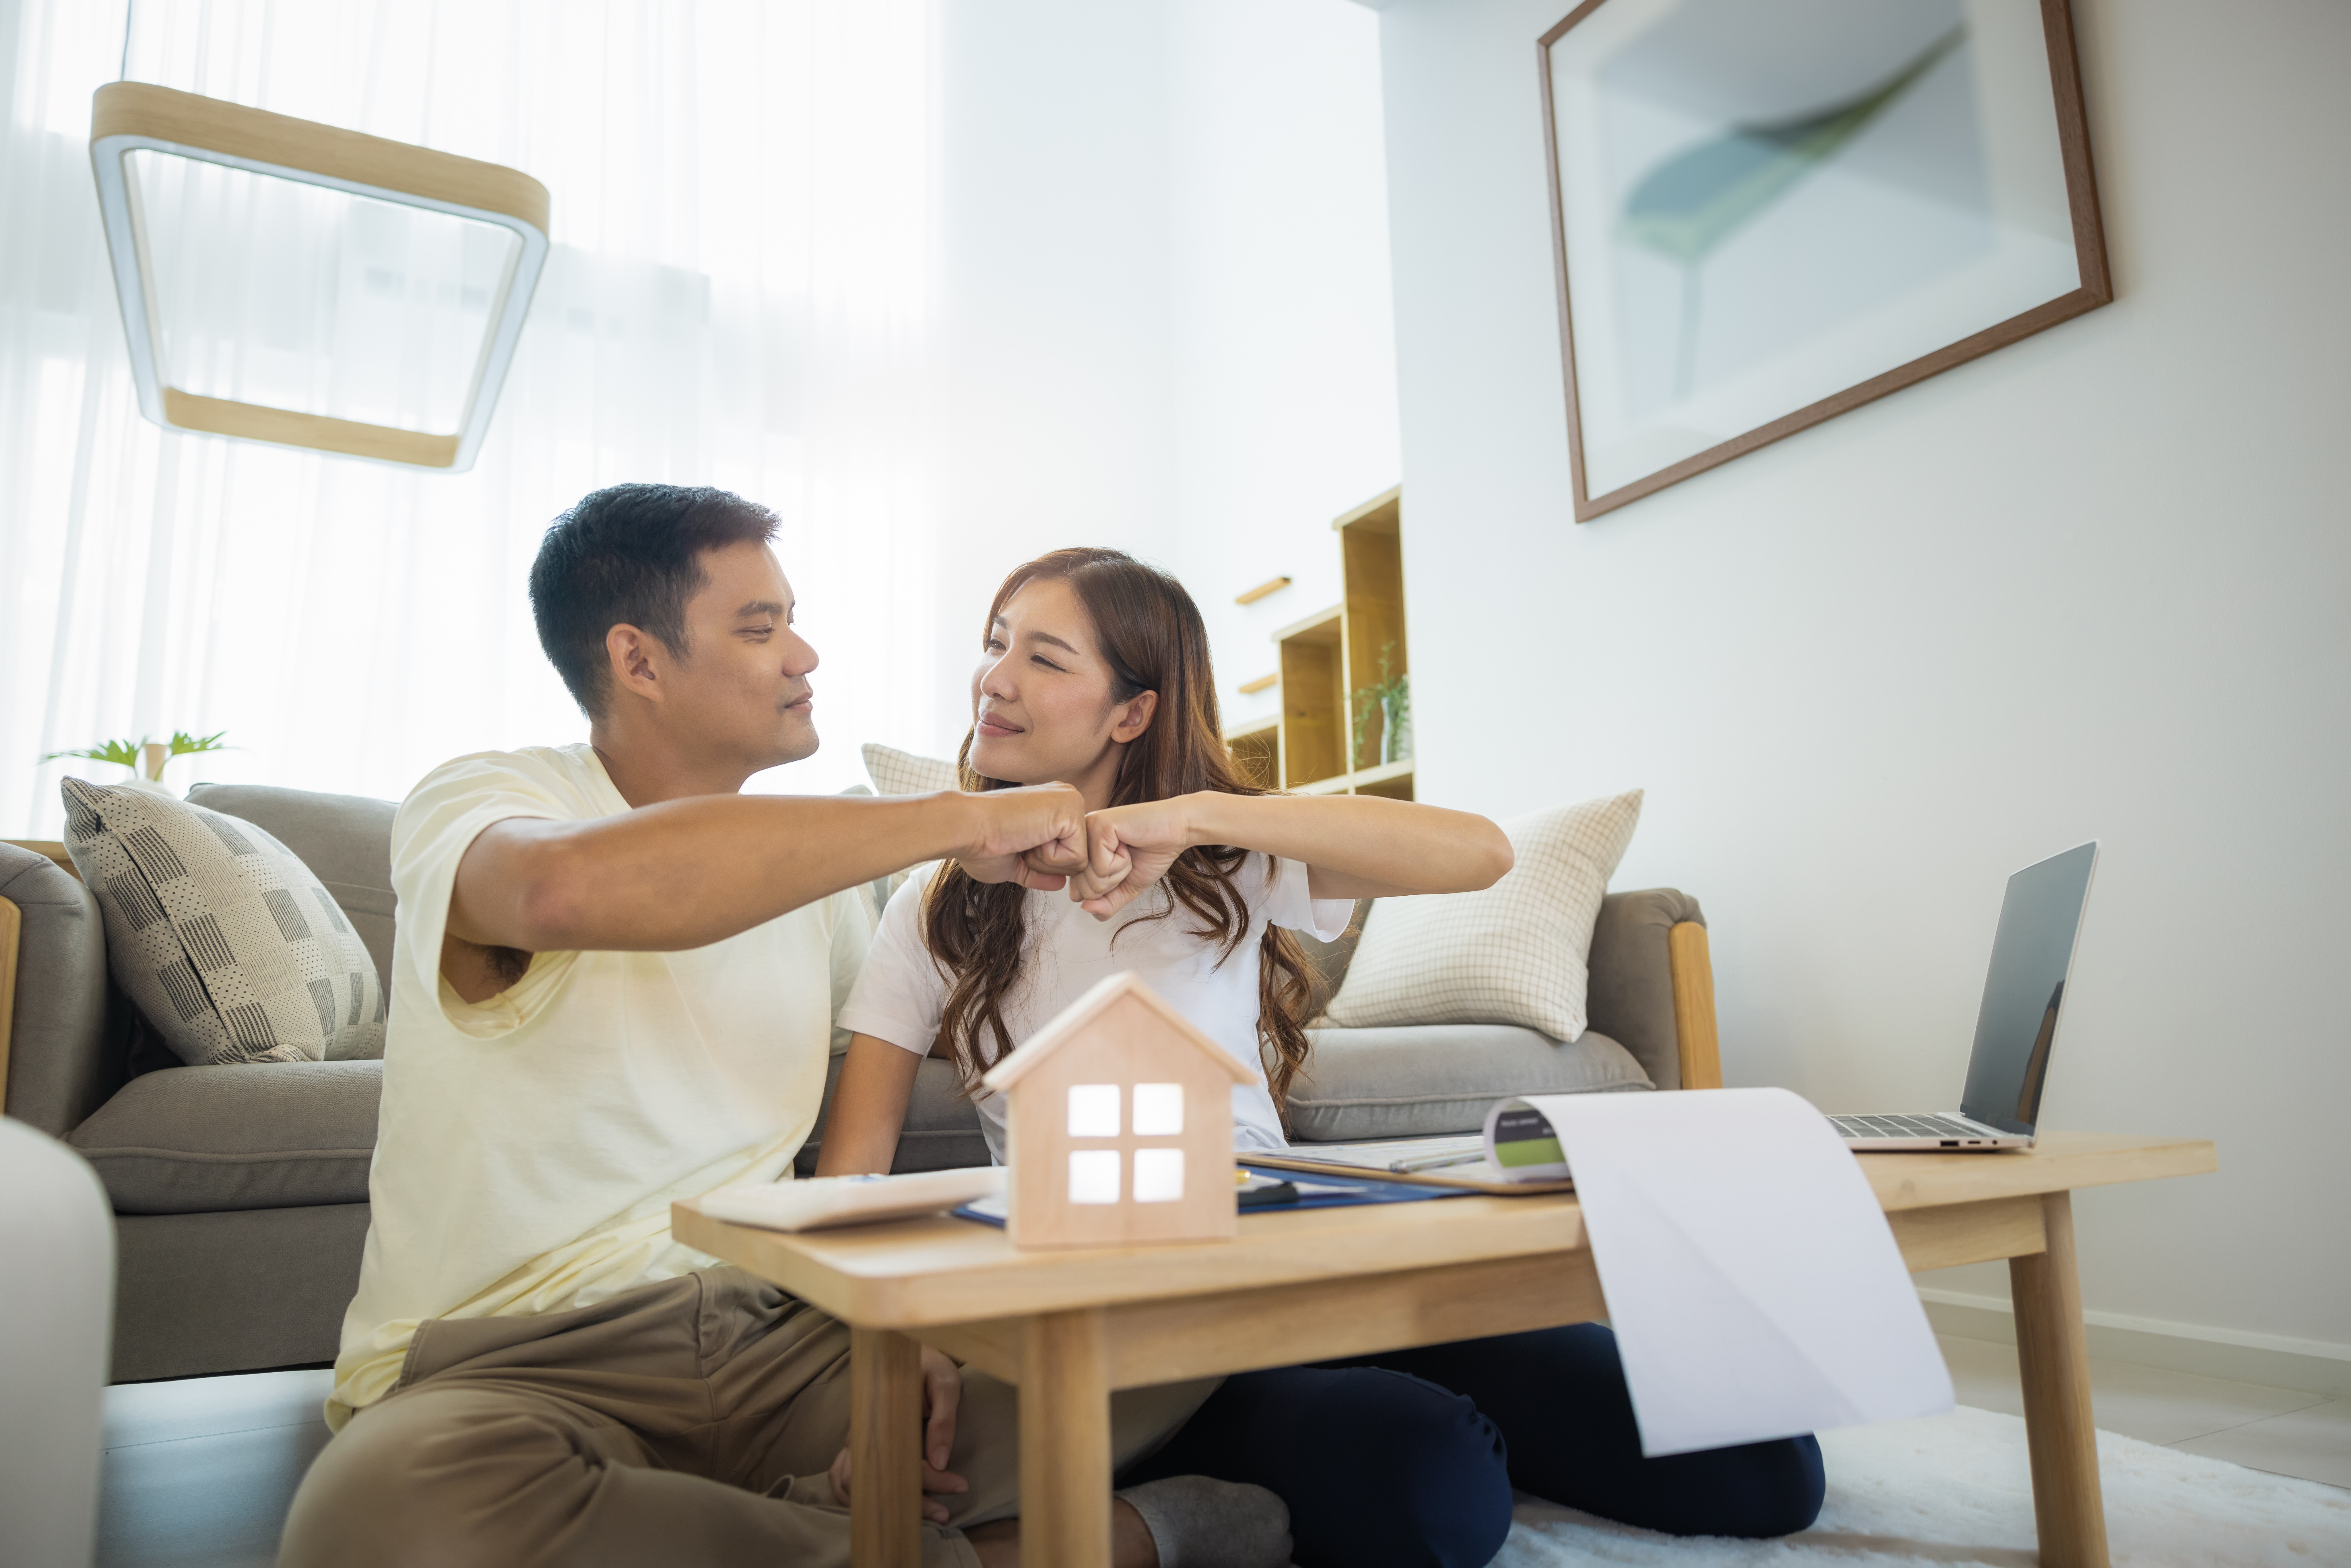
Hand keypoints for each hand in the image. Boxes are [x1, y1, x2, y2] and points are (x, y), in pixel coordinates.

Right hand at [828, 1346, 969, 1523]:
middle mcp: (862, 1431)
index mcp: (883, 1414)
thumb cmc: (929, 1366)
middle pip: (875, 1481)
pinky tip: (879, 1508)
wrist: (908, 1351)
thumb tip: (939, 1461)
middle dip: (911, 1503)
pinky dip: (851, 1497)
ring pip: (853, 1485)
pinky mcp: (855, 1443)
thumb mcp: (945, 1383)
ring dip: (881, 1507)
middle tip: (944, 1513)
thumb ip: (943, 1419)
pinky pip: (841, 1476)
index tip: (960, 1485)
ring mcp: (855, 1438)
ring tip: (920, 1517)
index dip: (932, 1479)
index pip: (904, 1461)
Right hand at [955, 783, 1085, 890]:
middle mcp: (1065, 799)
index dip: (1042, 864)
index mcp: (1053, 807)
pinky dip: (1049, 859)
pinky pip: (1077, 858)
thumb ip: (1039, 872)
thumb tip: (1060, 882)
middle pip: (1079, 858)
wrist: (964, 828)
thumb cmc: (979, 844)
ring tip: (1022, 839)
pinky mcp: (1071, 810)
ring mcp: (1071, 802)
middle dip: (1047, 865)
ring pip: (1080, 860)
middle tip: (1019, 844)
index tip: (1016, 847)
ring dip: (1046, 863)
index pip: (1069, 853)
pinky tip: (1028, 838)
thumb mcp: (1015, 863)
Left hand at [1067, 796, 1198, 918]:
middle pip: (1083, 888)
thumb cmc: (1152, 853)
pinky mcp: (1098, 825)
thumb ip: (1106, 905)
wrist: (1176, 830)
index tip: (1122, 869)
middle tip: (1127, 860)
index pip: (1078, 893)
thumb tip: (1085, 909)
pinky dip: (1122, 863)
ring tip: (1128, 852)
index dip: (1107, 891)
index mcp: (1082, 852)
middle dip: (1113, 883)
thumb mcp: (1126, 888)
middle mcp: (1079, 840)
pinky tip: (1128, 844)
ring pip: (1091, 878)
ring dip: (1119, 872)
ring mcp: (1086, 831)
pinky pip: (1102, 866)